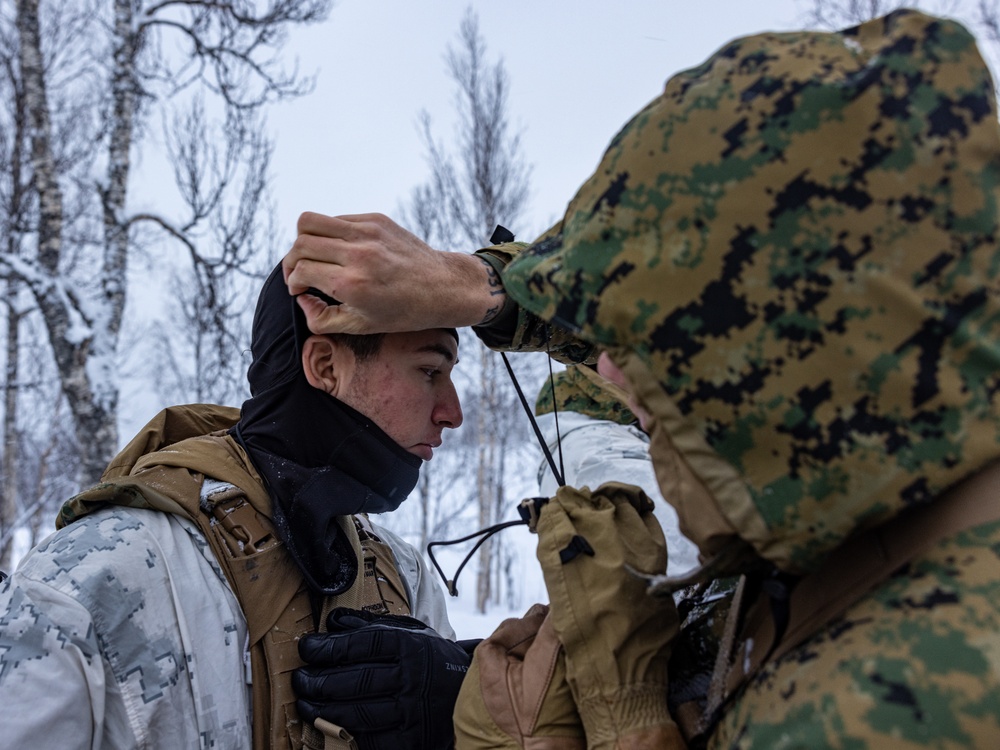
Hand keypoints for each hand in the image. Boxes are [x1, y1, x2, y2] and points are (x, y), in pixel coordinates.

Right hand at [282, 212, 501, 333]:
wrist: (443, 287)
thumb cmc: (403, 312)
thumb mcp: (361, 326)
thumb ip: (322, 318)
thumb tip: (301, 298)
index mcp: (352, 284)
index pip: (301, 270)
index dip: (293, 282)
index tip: (299, 289)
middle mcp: (358, 254)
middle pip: (300, 243)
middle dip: (292, 261)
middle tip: (300, 274)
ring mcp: (367, 232)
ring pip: (310, 221)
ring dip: (304, 240)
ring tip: (314, 257)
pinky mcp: (376, 219)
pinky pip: (336, 219)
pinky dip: (329, 233)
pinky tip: (340, 250)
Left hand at [294, 607, 470, 749]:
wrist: (469, 695)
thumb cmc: (430, 661)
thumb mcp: (410, 634)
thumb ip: (371, 627)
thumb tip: (332, 620)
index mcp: (410, 647)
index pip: (361, 644)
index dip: (329, 647)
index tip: (307, 648)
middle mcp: (411, 678)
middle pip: (354, 680)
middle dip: (319, 681)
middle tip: (300, 679)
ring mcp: (410, 712)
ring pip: (356, 713)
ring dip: (323, 710)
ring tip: (306, 703)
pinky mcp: (409, 741)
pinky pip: (369, 741)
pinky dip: (345, 736)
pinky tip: (330, 727)